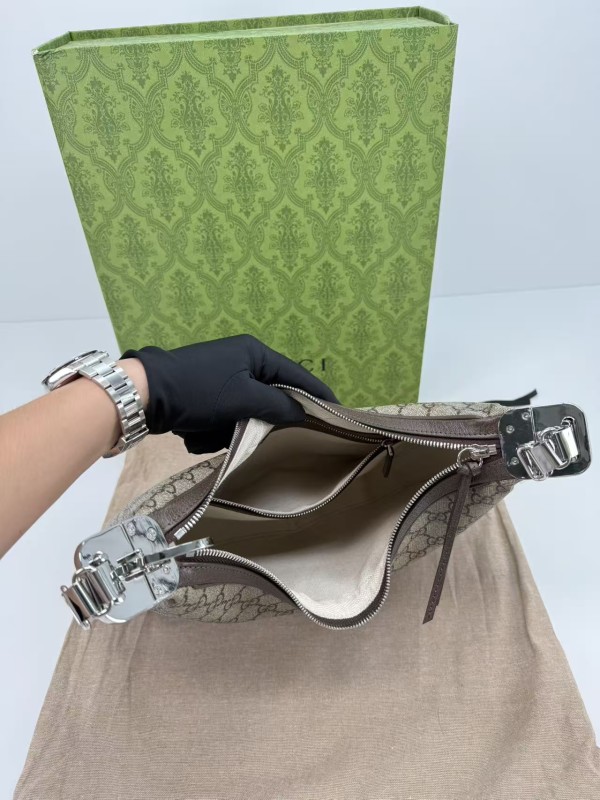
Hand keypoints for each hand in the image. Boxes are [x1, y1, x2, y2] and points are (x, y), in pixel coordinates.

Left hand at [121, 335, 337, 453]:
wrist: (146, 395)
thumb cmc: (200, 390)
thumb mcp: (244, 399)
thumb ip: (278, 406)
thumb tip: (303, 414)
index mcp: (255, 354)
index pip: (297, 375)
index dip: (318, 395)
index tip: (339, 414)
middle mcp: (242, 362)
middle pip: (270, 398)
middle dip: (258, 420)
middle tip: (254, 433)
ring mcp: (222, 379)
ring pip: (245, 414)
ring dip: (229, 430)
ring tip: (209, 431)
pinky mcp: (205, 396)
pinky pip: (223, 420)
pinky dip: (212, 431)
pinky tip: (196, 432)